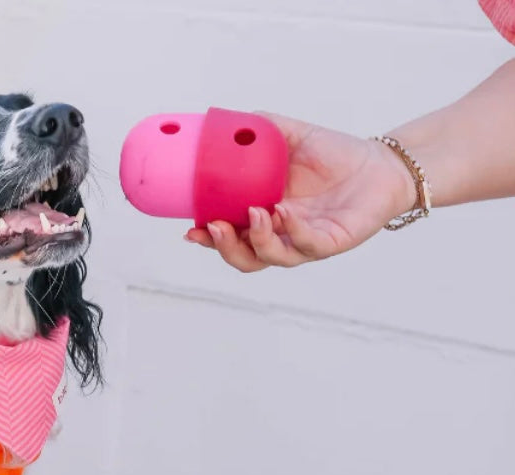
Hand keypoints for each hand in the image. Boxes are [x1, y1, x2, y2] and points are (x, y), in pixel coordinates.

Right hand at [185, 114, 415, 271]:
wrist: (381, 163)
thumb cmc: (335, 154)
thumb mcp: (290, 137)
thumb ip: (260, 130)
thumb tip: (223, 121)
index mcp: (264, 217)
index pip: (229, 236)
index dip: (207, 238)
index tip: (190, 229)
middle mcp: (281, 236)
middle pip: (244, 257)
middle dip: (224, 247)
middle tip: (214, 227)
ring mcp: (305, 243)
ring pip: (270, 258)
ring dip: (255, 241)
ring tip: (254, 213)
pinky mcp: (331, 243)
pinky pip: (306, 245)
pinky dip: (292, 232)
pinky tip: (283, 212)